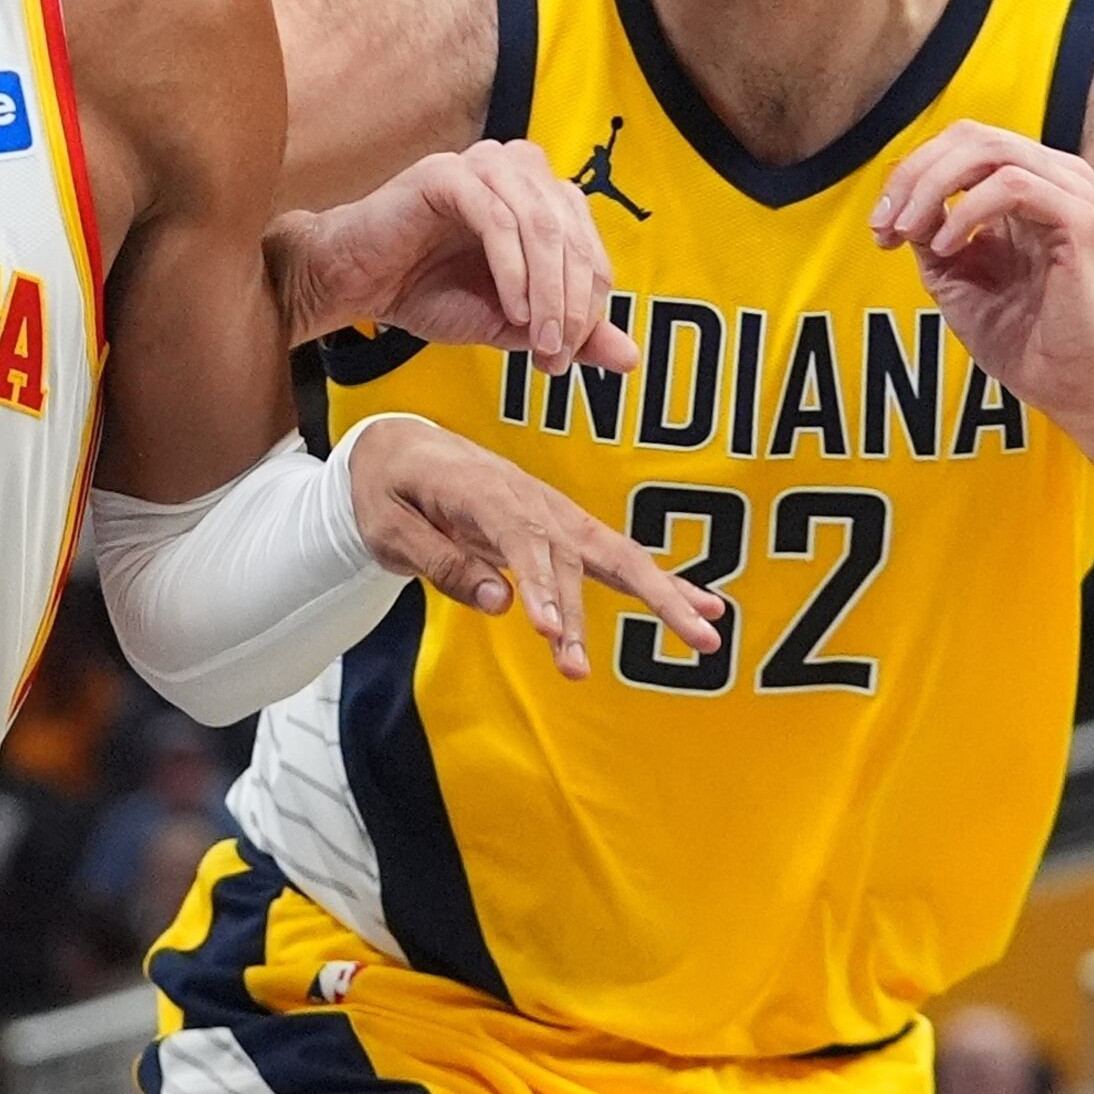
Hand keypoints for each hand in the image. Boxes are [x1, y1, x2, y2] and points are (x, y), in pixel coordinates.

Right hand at [278, 141, 642, 368]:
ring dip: (548, 291)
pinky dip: (513, 270)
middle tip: (554, 353)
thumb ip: (569, 332)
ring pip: (543, 225)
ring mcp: (483, 166)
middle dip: (571, 303)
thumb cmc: (427, 294)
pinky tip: (510, 309)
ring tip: (536, 339)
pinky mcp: (447, 174)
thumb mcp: (512, 323)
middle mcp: (520, 170)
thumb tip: (630, 358)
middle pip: (574, 235)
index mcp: (541, 197)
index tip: (564, 356)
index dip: (588, 306)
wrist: (355, 285)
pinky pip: (497, 219)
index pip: (590, 249)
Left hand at [344, 415, 717, 680]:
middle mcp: (530, 498)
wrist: (399, 445)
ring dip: (658, 598)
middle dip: (624, 599)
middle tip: (654, 648)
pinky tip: (703, 609)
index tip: (547, 631)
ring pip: (612, 556)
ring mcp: (553, 511)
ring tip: (705, 639)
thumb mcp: (390, 527)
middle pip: (581, 551)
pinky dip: (659, 582)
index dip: (537, 586)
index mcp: (482, 490)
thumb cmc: (388, 488)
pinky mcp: (563, 527)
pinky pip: (614, 557)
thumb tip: (500, 602)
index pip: (520, 541)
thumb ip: (439, 561)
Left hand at [870, 121, 1093, 441]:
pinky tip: (947, 248)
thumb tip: (898, 197)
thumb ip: (928, 228)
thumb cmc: (1018, 333)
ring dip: (933, 189)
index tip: (879, 226)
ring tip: (909, 234)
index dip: (910, 173)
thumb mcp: (953, 273)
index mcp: (1028, 184)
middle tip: (885, 223)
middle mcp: (1054, 179)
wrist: (1063, 383)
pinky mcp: (1079, 222)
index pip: (961, 143)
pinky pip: (1014, 186)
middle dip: (914, 174)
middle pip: (971, 135)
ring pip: (990, 151)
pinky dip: (966, 211)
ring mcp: (1070, 196)